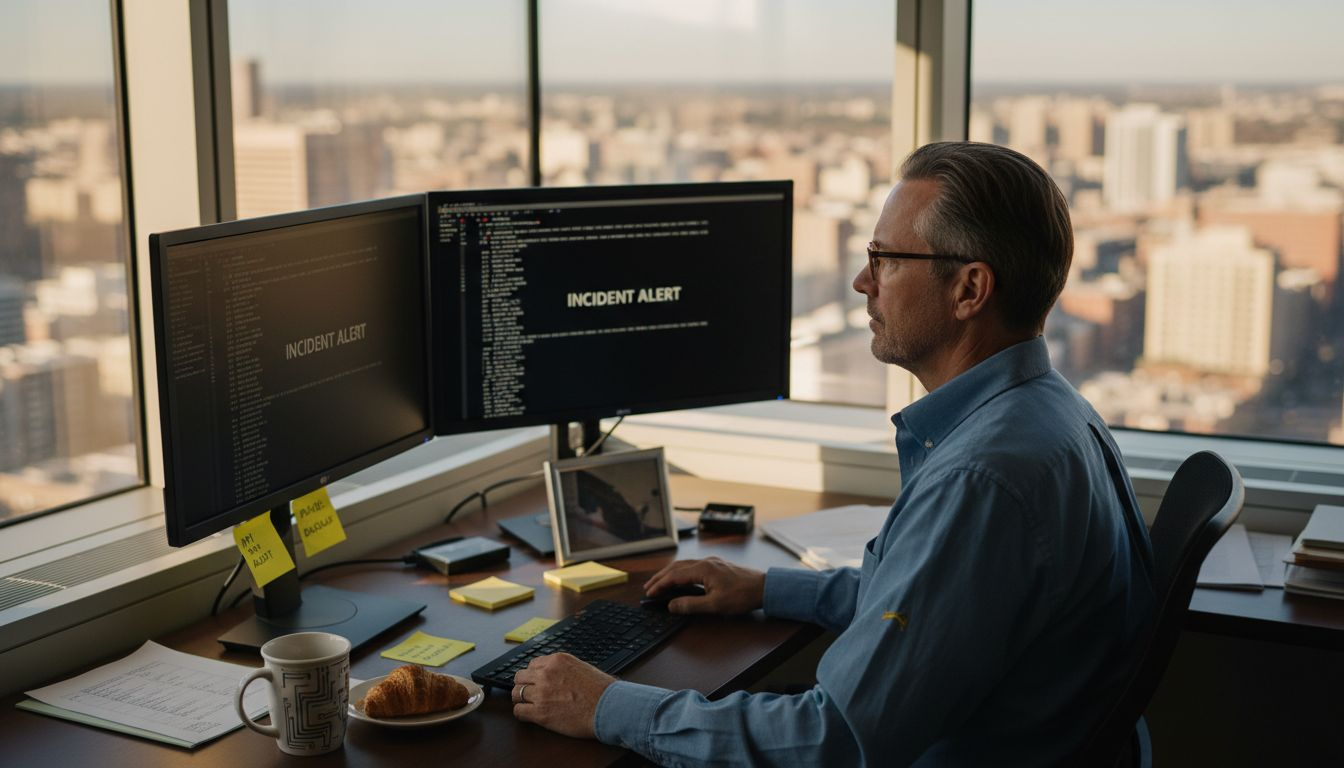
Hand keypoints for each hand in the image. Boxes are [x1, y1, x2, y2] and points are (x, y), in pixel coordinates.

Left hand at [511, 653, 614, 738]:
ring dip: (521, 699)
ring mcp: (541, 693)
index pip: (532, 664)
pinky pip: (518, 711)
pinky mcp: (540, 713)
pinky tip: (529, 715)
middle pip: (520, 677)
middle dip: (524, 685)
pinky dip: (522, 713)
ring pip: (516, 693)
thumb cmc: (601, 690)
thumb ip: (563, 669)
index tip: (536, 682)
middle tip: (530, 694)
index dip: (534, 675)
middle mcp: (546, 673)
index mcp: (556, 660)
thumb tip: (553, 675)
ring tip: (529, 705)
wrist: (608, 707)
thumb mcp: (581, 667)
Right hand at [644, 556, 765, 614]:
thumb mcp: (715, 605)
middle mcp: (705, 562)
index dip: (660, 585)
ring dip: (670, 573)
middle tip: (648, 587)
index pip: (674, 576)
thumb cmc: (743, 596)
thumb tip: (672, 605)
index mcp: (703, 569)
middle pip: (676, 567)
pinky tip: (681, 579)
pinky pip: (693, 566)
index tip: (649, 593)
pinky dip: (681, 572)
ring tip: (660, 582)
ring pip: (684, 565)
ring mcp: (712, 562)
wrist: (764, 587)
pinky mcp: (717, 565)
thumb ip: (691, 605)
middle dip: (661, 577)